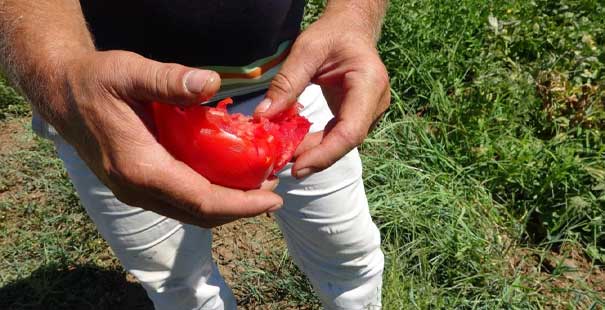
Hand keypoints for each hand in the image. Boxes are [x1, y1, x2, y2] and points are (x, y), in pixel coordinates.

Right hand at [52, 51, 282, 227]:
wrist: (60, 93)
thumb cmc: (93, 80)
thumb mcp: (128, 72)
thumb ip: (169, 79)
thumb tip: (211, 84)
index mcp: (139, 167)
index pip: (202, 200)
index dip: (242, 204)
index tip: (273, 199)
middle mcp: (137, 189)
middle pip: (200, 214)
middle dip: (240, 209)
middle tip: (273, 193)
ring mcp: (134, 191)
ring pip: (190, 213)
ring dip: (226, 206)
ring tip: (257, 188)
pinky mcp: (136, 186)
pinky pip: (179, 202)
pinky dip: (208, 198)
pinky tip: (226, 179)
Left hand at [254, 7, 390, 177]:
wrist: (352, 28)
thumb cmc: (332, 35)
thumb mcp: (306, 51)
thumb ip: (287, 83)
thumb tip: (263, 117)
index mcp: (369, 84)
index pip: (351, 131)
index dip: (325, 153)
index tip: (298, 167)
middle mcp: (375, 103)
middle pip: (346, 142)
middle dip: (315, 156)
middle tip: (282, 164)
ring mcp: (370, 112)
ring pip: (342, 142)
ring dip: (314, 151)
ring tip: (284, 155)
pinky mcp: (359, 116)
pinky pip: (338, 136)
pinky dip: (317, 142)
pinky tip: (295, 145)